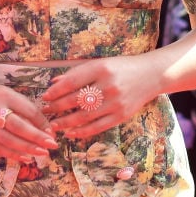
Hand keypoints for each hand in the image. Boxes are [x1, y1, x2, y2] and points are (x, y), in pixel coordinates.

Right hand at [0, 79, 57, 162]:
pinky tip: (25, 158)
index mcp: (4, 95)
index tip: (52, 132)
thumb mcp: (6, 94)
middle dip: (37, 138)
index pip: (27, 110)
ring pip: (8, 140)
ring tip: (41, 153)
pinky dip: (12, 154)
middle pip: (18, 126)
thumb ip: (23, 108)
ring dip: (27, 149)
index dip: (41, 122)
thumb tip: (44, 127)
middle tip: (52, 145)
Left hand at [40, 57, 157, 138]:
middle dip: (57, 107)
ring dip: (66, 122)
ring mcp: (115, 103)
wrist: (151, 75)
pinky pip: (98, 127)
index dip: (56, 91)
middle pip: (76, 100)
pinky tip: (71, 133)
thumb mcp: (100, 63)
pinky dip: (82, 132)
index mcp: (101, 68)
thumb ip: (78, 72)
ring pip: (84, 116)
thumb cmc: (122, 67)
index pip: (72, 81)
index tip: (45, 96)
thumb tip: (54, 83)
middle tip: (45, 111)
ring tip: (54, 125)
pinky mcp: (121, 116)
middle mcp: (108, 86)